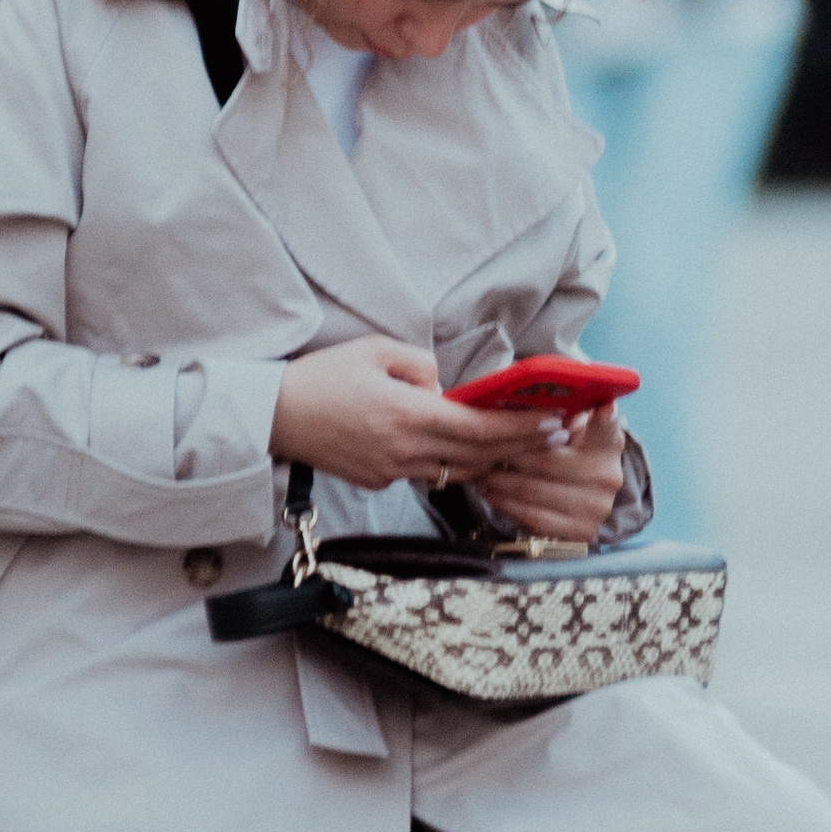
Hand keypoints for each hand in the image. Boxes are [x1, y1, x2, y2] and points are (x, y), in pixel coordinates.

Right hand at [269, 336, 554, 491]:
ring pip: (455, 470)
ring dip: (491, 459)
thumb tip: (446, 389)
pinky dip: (452, 462)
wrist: (272, 415)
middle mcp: (404, 452)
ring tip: (525, 444)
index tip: (555, 423)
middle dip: (522, 447)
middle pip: (478, 457)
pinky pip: (426, 473)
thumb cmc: (323, 375)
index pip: (480, 431)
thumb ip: (422, 366)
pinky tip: (471, 450)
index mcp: (408, 417)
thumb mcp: (376, 350)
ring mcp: (391, 472)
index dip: (523, 430)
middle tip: (558, 436)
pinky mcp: (377, 481)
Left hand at [476, 409, 627, 545]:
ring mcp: (596, 507)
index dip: (604, 417)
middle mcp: (608, 476)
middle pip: (546, 462)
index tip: (601, 406)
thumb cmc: (571, 453)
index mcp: (609, 443)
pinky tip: (492, 493)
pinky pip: (533, 517)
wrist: (588, 500)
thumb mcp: (575, 428)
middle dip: (509, 455)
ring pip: (533, 491)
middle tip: (483, 448)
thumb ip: (564, 412)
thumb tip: (536, 389)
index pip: (607, 427)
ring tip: (481, 471)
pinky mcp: (581, 532)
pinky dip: (507, 504)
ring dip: (499, 481)